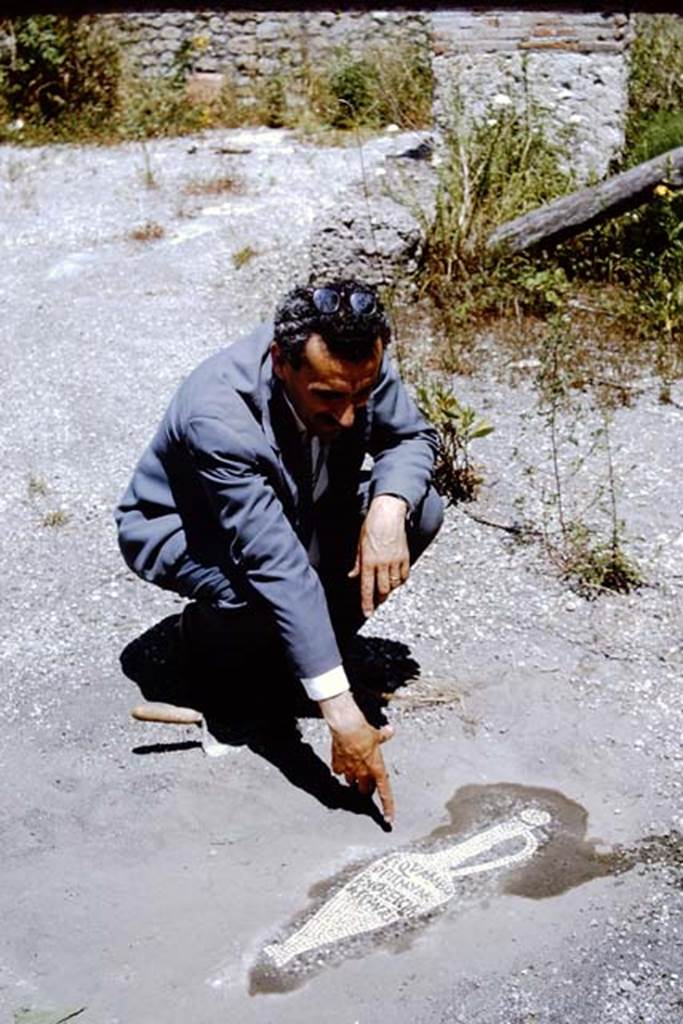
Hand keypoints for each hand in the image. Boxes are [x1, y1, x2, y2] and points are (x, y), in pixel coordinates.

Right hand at [319, 691, 394, 823]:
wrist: (346, 726)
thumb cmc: (364, 731)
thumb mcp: (378, 734)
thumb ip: (384, 735)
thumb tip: (390, 730)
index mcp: (377, 768)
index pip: (385, 793)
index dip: (388, 808)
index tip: (389, 820)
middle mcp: (364, 773)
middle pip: (364, 790)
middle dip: (365, 786)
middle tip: (366, 776)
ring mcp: (350, 771)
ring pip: (351, 781)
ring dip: (352, 777)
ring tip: (353, 764)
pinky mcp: (338, 765)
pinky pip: (339, 772)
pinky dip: (340, 767)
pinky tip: (341, 759)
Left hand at [348, 494, 409, 617]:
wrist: (389, 514)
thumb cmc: (372, 526)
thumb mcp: (359, 544)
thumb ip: (357, 562)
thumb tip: (353, 575)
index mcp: (369, 561)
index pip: (367, 588)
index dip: (367, 603)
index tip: (367, 613)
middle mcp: (382, 563)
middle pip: (382, 590)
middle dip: (379, 599)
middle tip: (377, 601)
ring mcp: (395, 561)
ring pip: (394, 584)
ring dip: (389, 590)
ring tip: (385, 590)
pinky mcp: (405, 557)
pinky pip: (404, 576)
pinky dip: (399, 581)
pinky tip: (395, 580)